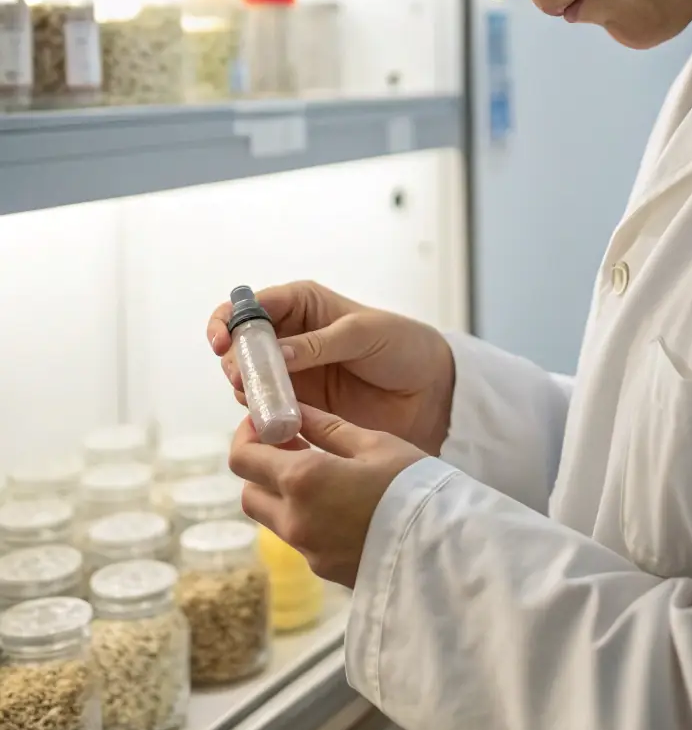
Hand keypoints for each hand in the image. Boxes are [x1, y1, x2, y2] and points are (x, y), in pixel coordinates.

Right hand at [208, 281, 454, 454]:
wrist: (431, 392)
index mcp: (302, 304)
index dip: (229, 321)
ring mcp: (292, 374)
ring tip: (265, 405)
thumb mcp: (363, 334)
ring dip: (247, 392)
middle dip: (234, 361)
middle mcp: (289, 336)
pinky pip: (267, 411)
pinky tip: (274, 425)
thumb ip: (318, 344)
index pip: (251, 305)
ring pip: (248, 380)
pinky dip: (263, 418)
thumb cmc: (403, 347)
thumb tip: (276, 355)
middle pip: (240, 345)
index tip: (222, 342)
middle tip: (243, 381)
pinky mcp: (299, 408)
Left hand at [229, 406, 424, 587]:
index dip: (247, 435)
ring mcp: (306, 549)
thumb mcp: (373, 444)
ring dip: (278, 492)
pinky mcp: (322, 569)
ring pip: (269, 517)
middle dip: (260, 465)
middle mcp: (294, 518)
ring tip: (316, 470)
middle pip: (249, 491)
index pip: (243, 458)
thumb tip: (295, 409)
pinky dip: (301, 513)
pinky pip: (296, 536)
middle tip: (290, 443)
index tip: (266, 421)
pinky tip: (335, 499)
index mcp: (302, 479)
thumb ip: (328, 426)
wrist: (443, 548)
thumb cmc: (413, 485)